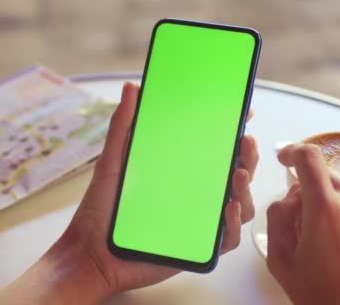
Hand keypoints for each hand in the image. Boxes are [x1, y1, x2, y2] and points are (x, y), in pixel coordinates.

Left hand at [55, 82, 257, 295]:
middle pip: (236, 173)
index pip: (217, 149)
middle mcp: (197, 193)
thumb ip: (123, 125)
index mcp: (182, 171)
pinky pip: (228, 237)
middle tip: (246, 142)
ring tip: (239, 175)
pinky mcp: (200, 247)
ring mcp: (201, 220)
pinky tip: (230, 208)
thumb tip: (132, 87)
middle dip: (248, 156)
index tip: (244, 113)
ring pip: (241, 203)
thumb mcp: (113, 161)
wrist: (90, 254)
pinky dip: (234, 223)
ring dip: (246, 188)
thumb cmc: (101, 208)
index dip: (235, 132)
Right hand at [266, 144, 339, 304]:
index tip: (287, 157)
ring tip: (329, 245)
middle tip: (303, 225)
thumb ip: (277, 217)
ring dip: (333, 209)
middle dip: (311, 193)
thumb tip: (288, 197)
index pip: (309, 158)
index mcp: (325, 209)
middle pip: (327, 178)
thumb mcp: (281, 260)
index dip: (293, 151)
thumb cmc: (324, 298)